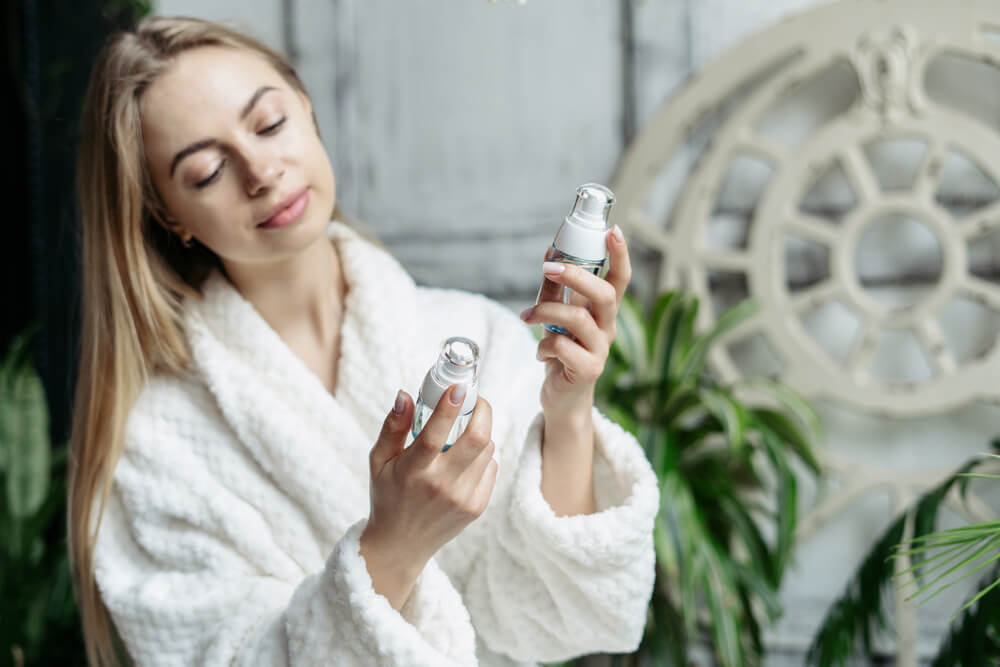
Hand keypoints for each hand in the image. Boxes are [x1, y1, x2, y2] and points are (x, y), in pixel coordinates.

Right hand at [359, 385, 496, 609]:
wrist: (400, 546)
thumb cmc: (387, 496)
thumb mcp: (379, 461)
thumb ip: (393, 426)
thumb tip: (406, 394)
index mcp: (412, 472)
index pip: (434, 434)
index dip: (449, 407)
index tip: (459, 387)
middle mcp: (441, 486)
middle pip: (477, 440)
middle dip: (482, 412)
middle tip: (474, 402)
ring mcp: (463, 498)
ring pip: (487, 450)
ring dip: (481, 433)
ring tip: (464, 433)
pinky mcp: (477, 507)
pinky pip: (491, 468)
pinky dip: (483, 456)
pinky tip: (465, 459)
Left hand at [520, 225, 631, 417]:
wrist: (562, 398)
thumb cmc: (561, 352)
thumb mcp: (556, 318)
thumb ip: (554, 289)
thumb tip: (550, 253)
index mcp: (603, 312)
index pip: (620, 279)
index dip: (621, 255)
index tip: (613, 230)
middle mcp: (607, 328)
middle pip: (604, 294)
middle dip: (576, 276)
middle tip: (548, 268)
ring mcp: (600, 350)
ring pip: (577, 318)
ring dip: (546, 312)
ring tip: (527, 317)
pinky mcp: (587, 370)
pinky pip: (562, 346)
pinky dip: (543, 346)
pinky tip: (540, 355)